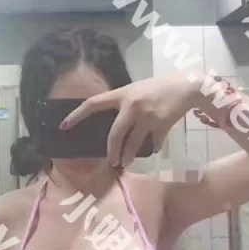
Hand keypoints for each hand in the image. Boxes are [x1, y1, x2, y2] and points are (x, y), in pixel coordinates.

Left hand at [61, 73, 197, 167]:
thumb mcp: (135, 90)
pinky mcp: (161, 125)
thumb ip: (123, 104)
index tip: (64, 126)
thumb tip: (110, 125)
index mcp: (122, 94)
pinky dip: (153, 148)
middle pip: (115, 134)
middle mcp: (132, 105)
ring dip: (128, 156)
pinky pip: (154, 143)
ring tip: (125, 163)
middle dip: (112, 151)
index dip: (77, 115)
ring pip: (133, 143)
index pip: (93, 104)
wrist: (184, 86)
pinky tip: (153, 149)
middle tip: (111, 161)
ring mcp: (147, 116)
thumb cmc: (156, 88)